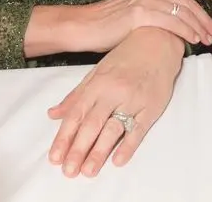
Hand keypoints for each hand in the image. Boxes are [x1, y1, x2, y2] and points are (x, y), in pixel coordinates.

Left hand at [47, 28, 183, 176]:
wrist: (158, 40)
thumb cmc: (126, 57)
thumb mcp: (97, 72)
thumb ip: (76, 96)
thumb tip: (53, 115)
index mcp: (97, 83)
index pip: (76, 114)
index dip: (64, 137)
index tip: (54, 157)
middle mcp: (113, 92)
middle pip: (92, 124)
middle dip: (78, 149)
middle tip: (69, 171)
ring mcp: (134, 99)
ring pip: (113, 129)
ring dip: (100, 152)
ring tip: (88, 171)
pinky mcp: (152, 106)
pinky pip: (139, 129)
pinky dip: (128, 145)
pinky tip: (118, 160)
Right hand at [75, 0, 211, 52]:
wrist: (86, 26)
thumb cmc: (111, 23)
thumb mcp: (139, 10)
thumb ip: (159, 10)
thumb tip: (180, 23)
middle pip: (190, 1)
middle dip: (207, 17)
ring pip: (183, 12)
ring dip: (199, 27)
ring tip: (207, 40)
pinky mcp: (140, 13)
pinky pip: (171, 22)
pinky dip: (186, 31)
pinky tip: (193, 40)